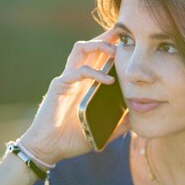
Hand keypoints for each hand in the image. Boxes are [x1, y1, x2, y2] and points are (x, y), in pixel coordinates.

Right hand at [18, 29, 129, 163]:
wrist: (49, 149)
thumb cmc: (72, 140)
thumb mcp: (101, 131)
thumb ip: (117, 124)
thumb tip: (135, 120)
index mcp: (85, 84)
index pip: (98, 57)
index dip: (111, 46)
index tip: (129, 43)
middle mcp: (76, 77)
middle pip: (90, 47)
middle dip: (107, 37)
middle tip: (124, 35)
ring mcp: (67, 79)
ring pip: (81, 50)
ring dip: (99, 45)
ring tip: (115, 52)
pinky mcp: (60, 86)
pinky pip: (78, 71)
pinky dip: (95, 72)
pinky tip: (109, 80)